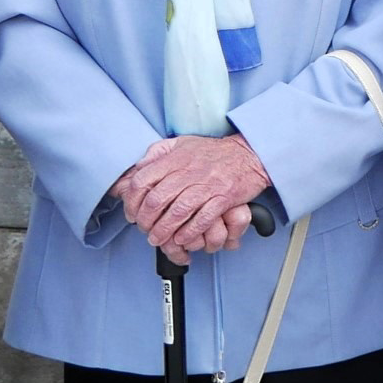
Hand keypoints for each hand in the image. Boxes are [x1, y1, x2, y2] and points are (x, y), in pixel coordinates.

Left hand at [117, 134, 270, 260]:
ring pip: (177, 212)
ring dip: (164, 231)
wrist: (249, 154)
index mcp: (175, 158)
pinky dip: (189, 232)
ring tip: (158, 239)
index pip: (142, 180)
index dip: (132, 201)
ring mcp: (207, 185)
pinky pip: (203, 219)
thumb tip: (137, 168)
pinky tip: (182, 238)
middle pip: (157, 200)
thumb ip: (158, 153)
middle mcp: (189, 171)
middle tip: (144, 230)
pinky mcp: (224, 197)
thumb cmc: (213, 153)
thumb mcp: (181, 143)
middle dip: (146, 220)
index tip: (132, 213)